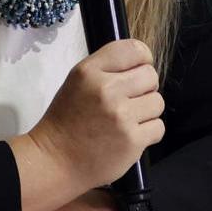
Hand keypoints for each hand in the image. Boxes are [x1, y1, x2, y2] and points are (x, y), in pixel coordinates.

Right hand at [24, 38, 164, 191]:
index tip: (137, 71)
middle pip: (151, 75)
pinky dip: (148, 133)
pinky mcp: (132, 140)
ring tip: (127, 120)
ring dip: (147, 112)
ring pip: (158, 102)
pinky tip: (129, 136)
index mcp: (89, 71)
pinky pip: (158, 127)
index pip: (134, 49)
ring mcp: (121, 116)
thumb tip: (142, 63)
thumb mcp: (77, 82)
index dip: (142, 60)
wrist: (54, 161)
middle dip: (144, 88)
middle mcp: (106, 90)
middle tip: (129, 101)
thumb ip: (107, 68)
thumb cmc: (66, 122)